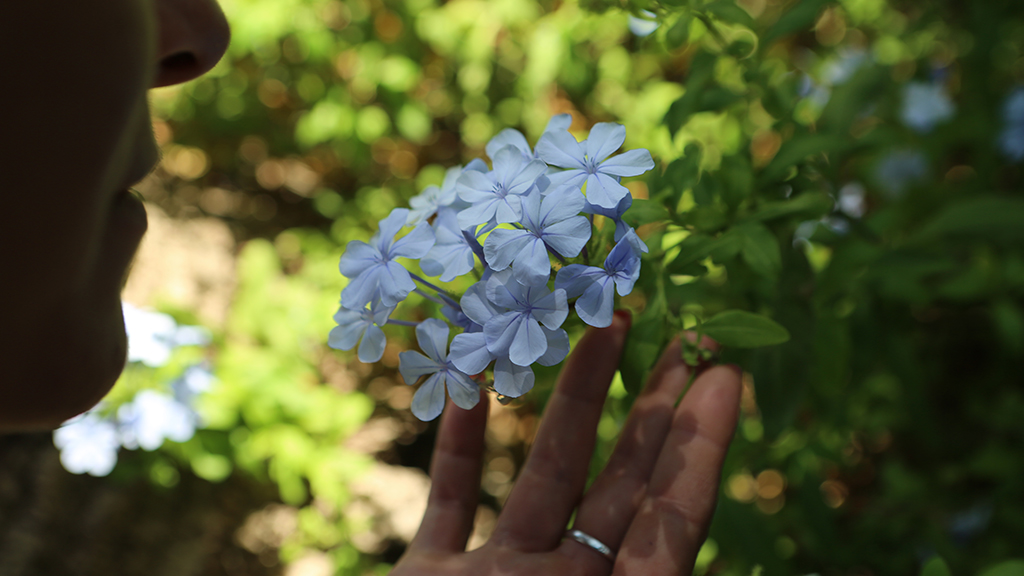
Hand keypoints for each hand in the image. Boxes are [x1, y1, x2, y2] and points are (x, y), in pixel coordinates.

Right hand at [392, 312, 742, 574]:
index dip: (700, 451)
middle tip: (685, 336)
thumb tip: (690, 566)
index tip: (725, 376)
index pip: (668, 524)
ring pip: (537, 477)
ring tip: (596, 330)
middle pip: (621, 488)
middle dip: (653, 411)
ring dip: (566, 403)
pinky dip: (454, 448)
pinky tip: (467, 390)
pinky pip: (447, 504)